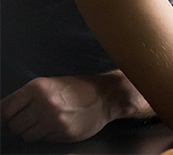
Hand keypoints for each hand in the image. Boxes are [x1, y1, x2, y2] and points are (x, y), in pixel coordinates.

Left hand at [0, 72, 149, 141]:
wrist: (107, 95)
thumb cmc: (76, 89)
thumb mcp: (50, 86)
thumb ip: (26, 99)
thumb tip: (2, 118)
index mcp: (37, 88)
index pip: (3, 110)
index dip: (1, 119)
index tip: (2, 123)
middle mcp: (44, 103)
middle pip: (13, 126)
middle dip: (20, 125)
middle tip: (33, 119)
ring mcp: (54, 119)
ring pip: (26, 136)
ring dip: (33, 132)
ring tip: (48, 122)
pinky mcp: (63, 132)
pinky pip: (43, 140)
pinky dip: (48, 135)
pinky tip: (60, 125)